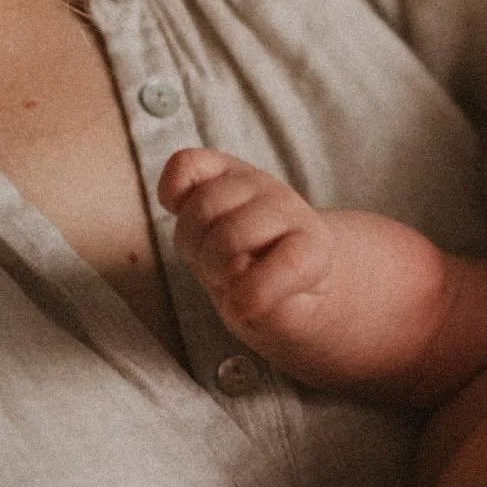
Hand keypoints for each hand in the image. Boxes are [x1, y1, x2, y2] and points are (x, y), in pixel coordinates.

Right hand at [158, 147, 333, 357]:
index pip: (287, 264)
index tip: (244, 307)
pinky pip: (186, 165)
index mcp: (313, 249)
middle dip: (216, 269)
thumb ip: (272, 311)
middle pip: (230, 235)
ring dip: (194, 242)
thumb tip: (237, 286)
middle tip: (222, 279)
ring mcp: (253, 184)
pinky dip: (173, 189)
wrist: (285, 261)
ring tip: (207, 255)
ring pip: (203, 206)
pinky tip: (177, 209)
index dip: (255, 293)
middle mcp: (287, 208)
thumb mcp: (288, 321)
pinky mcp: (220, 169)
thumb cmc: (282, 298)